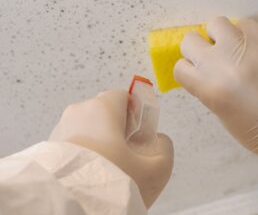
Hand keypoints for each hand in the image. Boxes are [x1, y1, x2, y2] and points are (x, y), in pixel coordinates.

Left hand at [49, 90, 173, 207]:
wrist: (71, 206)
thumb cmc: (110, 183)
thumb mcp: (155, 169)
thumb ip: (165, 148)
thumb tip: (160, 141)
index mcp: (102, 108)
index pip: (123, 95)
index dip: (135, 112)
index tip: (139, 132)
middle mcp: (79, 112)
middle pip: (106, 112)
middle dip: (118, 129)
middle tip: (126, 153)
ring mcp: (61, 128)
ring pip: (89, 127)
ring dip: (100, 141)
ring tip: (108, 166)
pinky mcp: (50, 145)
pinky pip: (75, 141)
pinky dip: (85, 151)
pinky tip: (91, 172)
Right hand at [174, 17, 257, 169]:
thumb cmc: (256, 130)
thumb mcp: (220, 113)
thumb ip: (207, 87)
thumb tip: (204, 69)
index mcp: (208, 88)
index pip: (181, 66)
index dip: (189, 70)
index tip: (198, 72)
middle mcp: (222, 63)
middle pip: (190, 40)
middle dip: (198, 49)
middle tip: (212, 57)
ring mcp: (245, 47)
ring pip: (216, 23)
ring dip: (219, 35)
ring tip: (232, 47)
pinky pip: (245, 24)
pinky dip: (244, 34)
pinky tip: (252, 48)